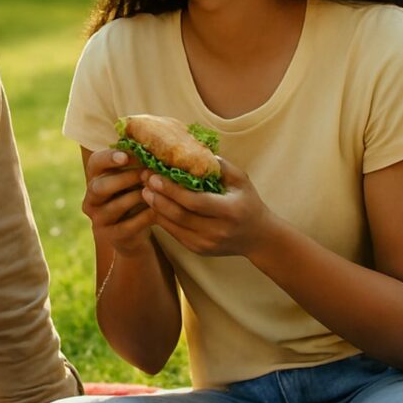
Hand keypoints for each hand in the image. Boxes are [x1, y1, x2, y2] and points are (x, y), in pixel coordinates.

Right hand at [82, 148, 155, 256]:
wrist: (134, 232)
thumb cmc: (135, 195)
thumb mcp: (132, 177)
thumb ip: (136, 160)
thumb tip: (153, 135)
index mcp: (95, 178)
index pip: (95, 163)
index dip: (109, 158)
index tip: (126, 155)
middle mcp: (91, 199)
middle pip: (99, 186)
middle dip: (124, 178)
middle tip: (145, 173)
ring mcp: (99, 219)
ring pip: (114, 206)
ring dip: (137, 197)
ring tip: (156, 190)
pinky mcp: (111, 237)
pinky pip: (128, 226)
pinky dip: (144, 217)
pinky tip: (158, 210)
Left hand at [141, 157, 275, 257]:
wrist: (258, 238)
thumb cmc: (248, 202)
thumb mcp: (241, 180)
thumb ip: (220, 166)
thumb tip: (193, 152)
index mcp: (229, 211)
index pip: (195, 202)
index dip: (172, 190)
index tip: (155, 175)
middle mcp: (217, 230)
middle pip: (180, 215)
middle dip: (159, 197)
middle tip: (144, 180)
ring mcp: (206, 244)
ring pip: (173, 226)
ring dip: (156, 207)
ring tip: (144, 190)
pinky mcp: (198, 250)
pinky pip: (175, 234)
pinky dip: (162, 219)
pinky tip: (155, 205)